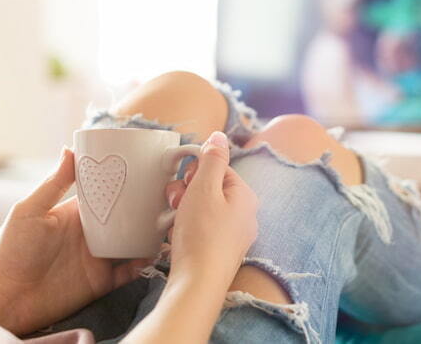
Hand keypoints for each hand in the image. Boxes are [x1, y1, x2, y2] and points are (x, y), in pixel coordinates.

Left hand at [0, 148, 149, 334]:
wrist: (9, 298)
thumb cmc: (13, 251)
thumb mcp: (31, 211)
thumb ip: (54, 183)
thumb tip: (69, 149)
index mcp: (79, 214)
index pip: (109, 195)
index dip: (127, 185)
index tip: (149, 172)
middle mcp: (93, 233)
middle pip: (127, 218)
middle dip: (147, 209)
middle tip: (168, 198)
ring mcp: (99, 257)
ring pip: (134, 243)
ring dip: (150, 236)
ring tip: (167, 225)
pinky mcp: (102, 281)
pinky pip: (130, 272)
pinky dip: (143, 264)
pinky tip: (151, 254)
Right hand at [164, 131, 257, 288]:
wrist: (197, 285)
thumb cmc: (202, 234)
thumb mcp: (204, 187)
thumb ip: (212, 159)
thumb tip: (219, 135)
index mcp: (246, 197)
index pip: (218, 169)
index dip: (196, 172)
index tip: (184, 182)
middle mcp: (245, 216)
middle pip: (210, 189)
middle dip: (187, 191)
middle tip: (177, 202)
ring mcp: (233, 236)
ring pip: (202, 209)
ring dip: (183, 210)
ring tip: (174, 222)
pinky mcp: (219, 252)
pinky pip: (200, 229)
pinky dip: (186, 229)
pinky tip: (177, 237)